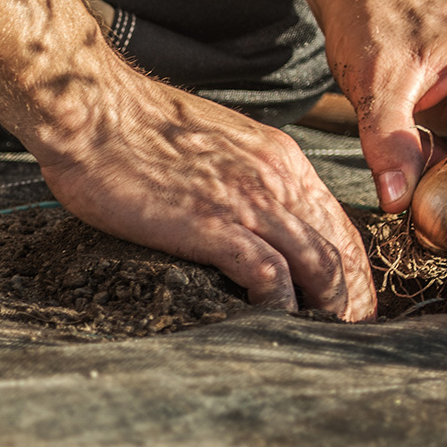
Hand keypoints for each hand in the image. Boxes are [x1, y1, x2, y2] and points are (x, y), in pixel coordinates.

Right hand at [28, 71, 376, 321]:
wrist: (92, 108)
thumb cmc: (139, 128)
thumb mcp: (219, 145)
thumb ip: (248, 178)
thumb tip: (258, 218)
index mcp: (282, 161)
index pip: (340, 226)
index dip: (354, 272)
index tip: (353, 304)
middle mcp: (277, 180)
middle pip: (340, 251)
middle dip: (350, 299)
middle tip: (346, 334)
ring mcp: (248, 202)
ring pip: (318, 266)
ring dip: (325, 309)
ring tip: (318, 338)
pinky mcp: (212, 225)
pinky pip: (269, 274)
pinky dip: (280, 306)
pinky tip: (273, 325)